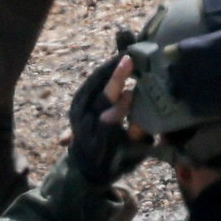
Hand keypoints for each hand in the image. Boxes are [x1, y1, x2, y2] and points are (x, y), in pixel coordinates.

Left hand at [62, 48, 138, 187]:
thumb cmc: (117, 159)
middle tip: (131, 59)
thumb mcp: (133, 152)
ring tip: (126, 55)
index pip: (109, 119)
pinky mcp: (76, 104)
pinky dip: (102, 72)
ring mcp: (77, 112)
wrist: (87, 166)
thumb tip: (144, 112)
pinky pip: (89, 83)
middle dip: (115, 78)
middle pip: (99, 97)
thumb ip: (139, 133)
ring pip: (92, 86)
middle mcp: (85, 124)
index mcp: (101, 139)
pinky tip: (114, 63)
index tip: (133, 91)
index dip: (121, 106)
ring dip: (109, 69)